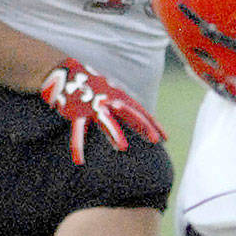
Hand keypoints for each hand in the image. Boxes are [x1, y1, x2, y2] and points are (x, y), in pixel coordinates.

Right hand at [40, 59, 163, 165]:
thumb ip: (127, 112)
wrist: (69, 74)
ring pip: (106, 121)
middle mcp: (110, 102)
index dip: (153, 124)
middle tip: (155, 140)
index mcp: (121, 98)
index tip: (165, 138)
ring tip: (123, 148)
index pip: (141, 112)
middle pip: (130, 114)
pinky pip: (77, 131)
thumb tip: (142, 125)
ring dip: (115, 133)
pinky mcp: (77, 113)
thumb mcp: (114, 98)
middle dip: (143, 125)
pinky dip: (77, 146)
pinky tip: (79, 161)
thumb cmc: (95, 89)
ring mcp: (94, 107)